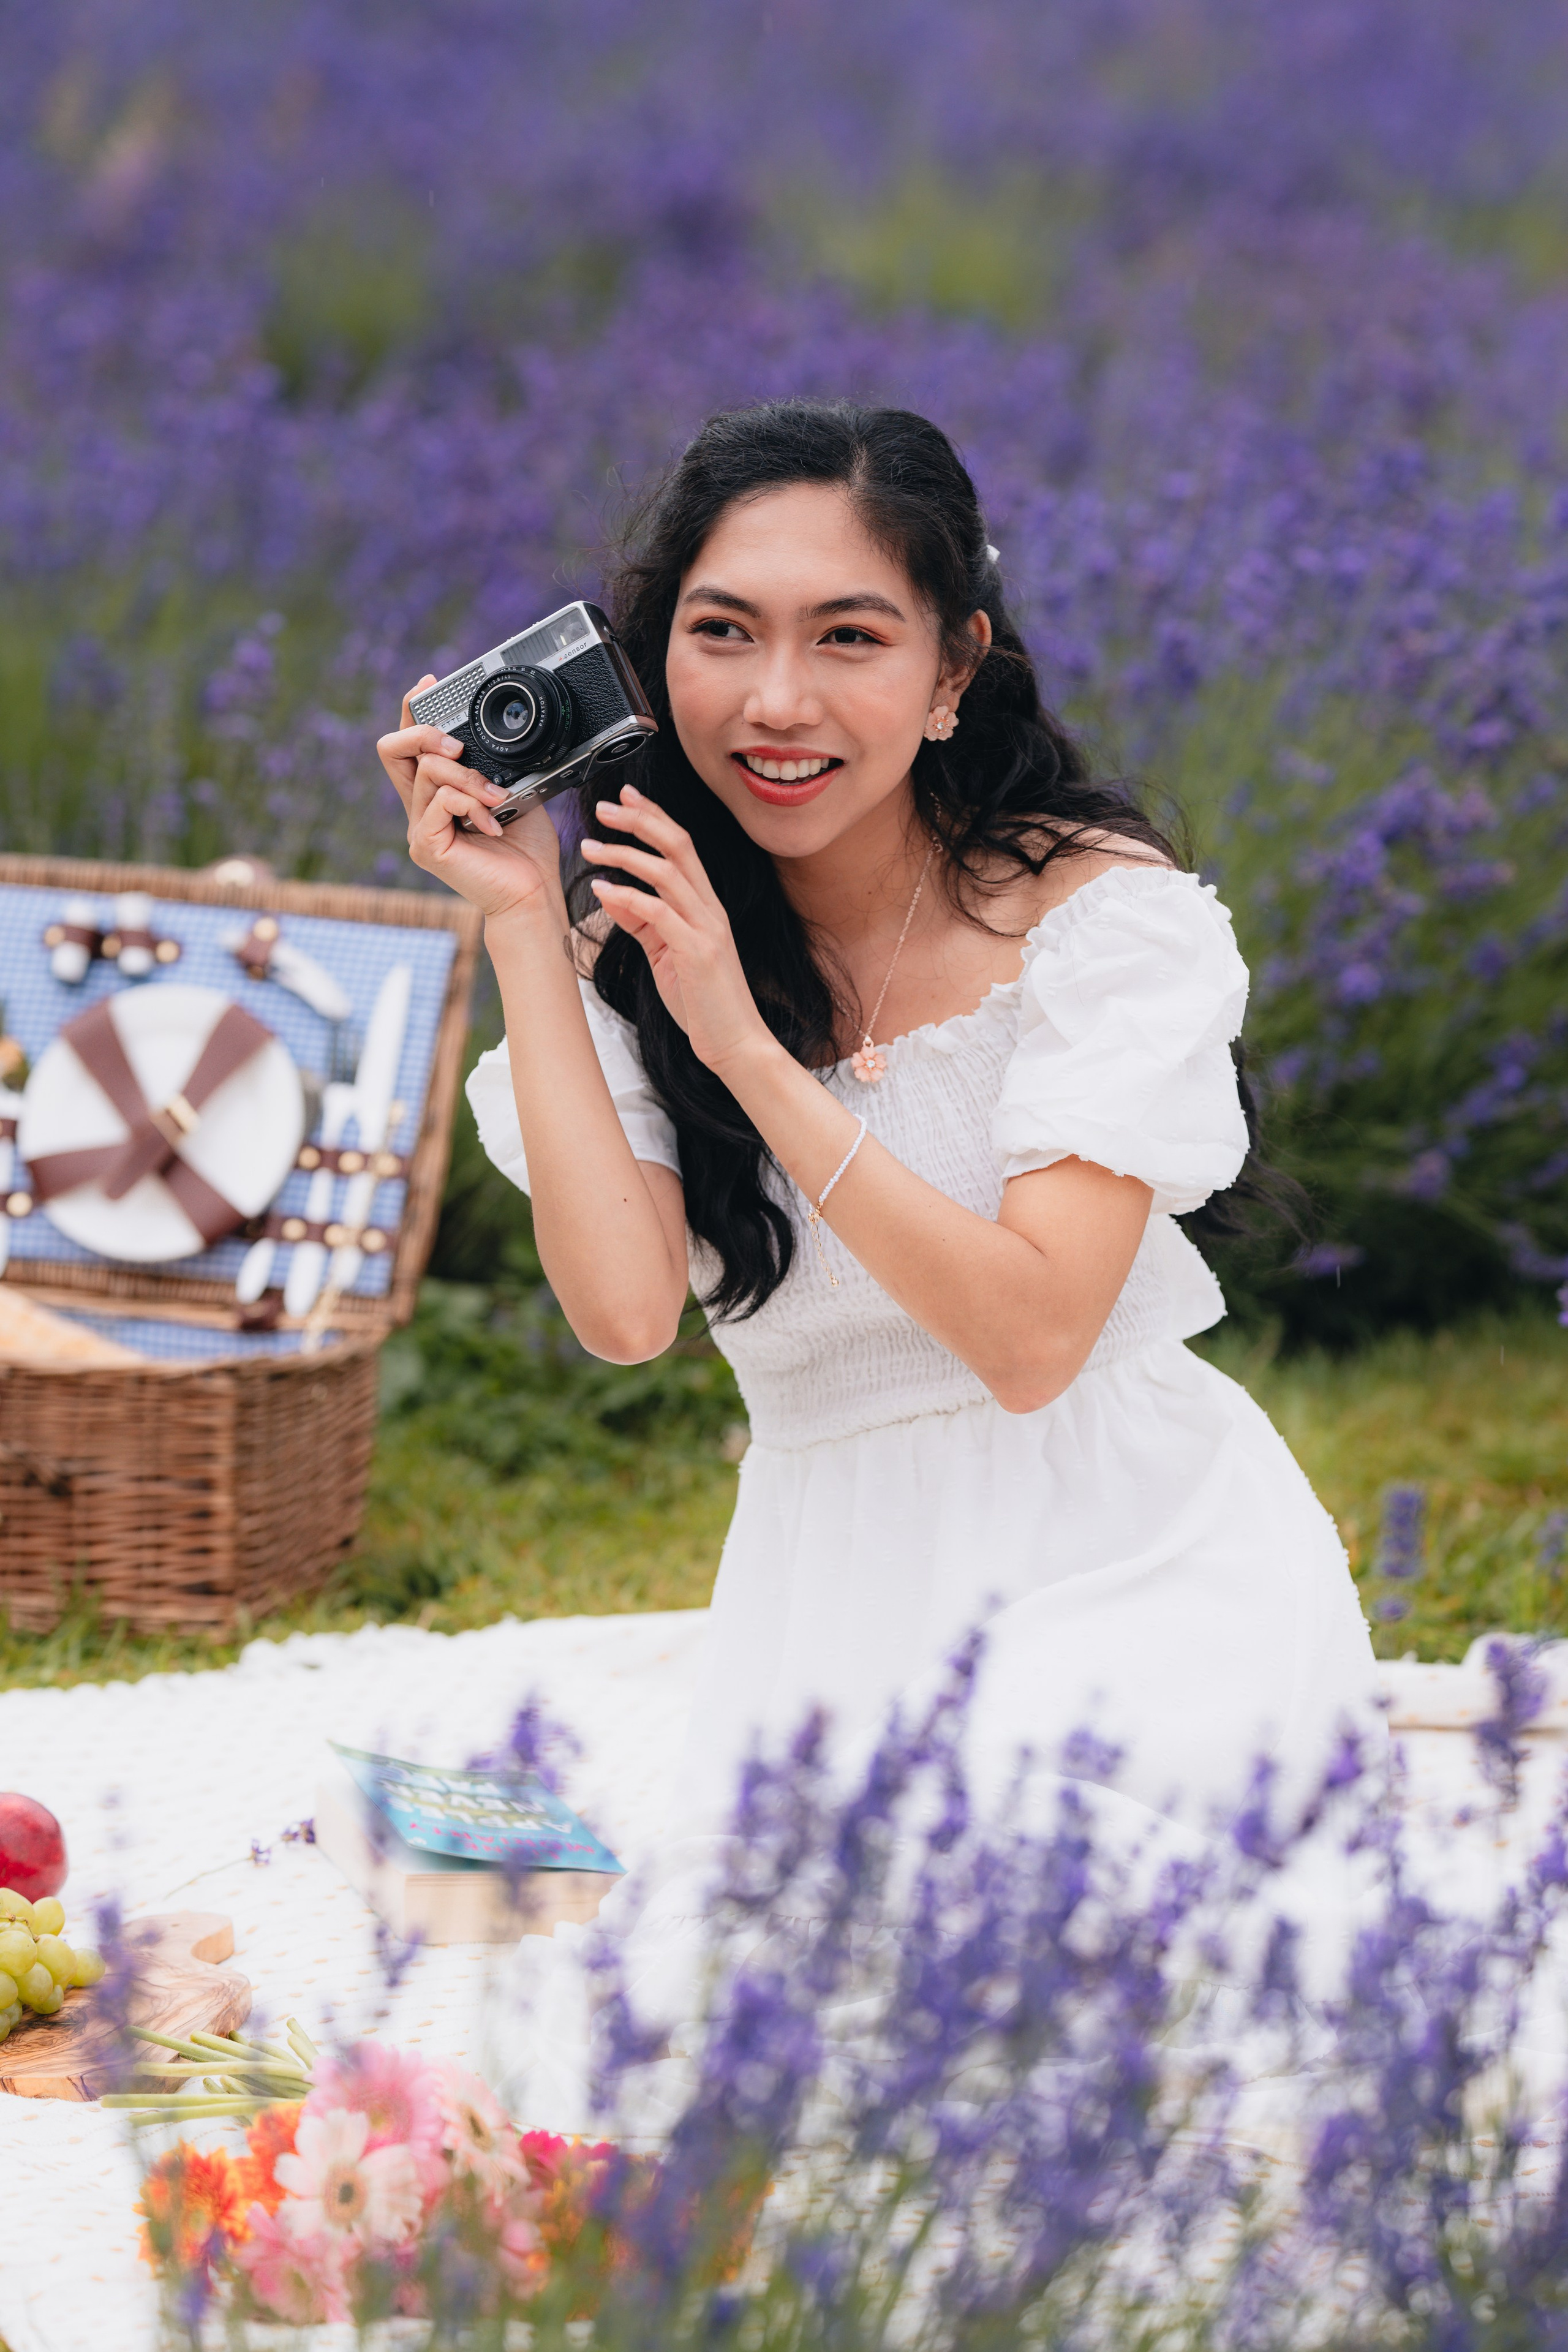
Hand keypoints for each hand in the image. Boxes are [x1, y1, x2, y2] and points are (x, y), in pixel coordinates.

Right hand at [377, 676, 562, 920]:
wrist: (532, 893)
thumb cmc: (526, 849)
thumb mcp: (511, 791)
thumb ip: (490, 764)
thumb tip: (483, 734)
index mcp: (437, 793)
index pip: (409, 744)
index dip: (411, 709)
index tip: (430, 682)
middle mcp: (421, 808)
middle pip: (391, 748)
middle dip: (423, 731)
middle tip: (459, 746)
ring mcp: (420, 828)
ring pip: (427, 771)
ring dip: (468, 777)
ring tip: (498, 798)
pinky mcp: (426, 846)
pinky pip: (440, 801)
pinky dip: (472, 803)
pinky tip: (493, 822)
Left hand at [581, 789, 776, 1074]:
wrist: (735, 1043)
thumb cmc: (703, 1003)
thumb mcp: (664, 955)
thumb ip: (641, 923)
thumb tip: (612, 893)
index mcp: (705, 906)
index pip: (681, 848)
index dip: (654, 818)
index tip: (626, 799)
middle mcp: (710, 909)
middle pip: (678, 846)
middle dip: (640, 821)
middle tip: (605, 808)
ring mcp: (706, 928)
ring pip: (667, 872)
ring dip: (625, 854)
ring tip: (591, 847)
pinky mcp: (697, 952)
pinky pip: (659, 913)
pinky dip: (628, 896)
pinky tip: (603, 889)